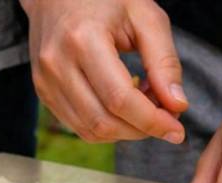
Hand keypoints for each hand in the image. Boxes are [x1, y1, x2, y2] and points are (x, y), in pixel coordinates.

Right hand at [23, 0, 186, 142]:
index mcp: (83, 39)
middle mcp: (57, 64)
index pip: (120, 99)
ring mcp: (46, 81)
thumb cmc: (106, 0)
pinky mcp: (43, 92)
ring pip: (91, 131)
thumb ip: (164, 61)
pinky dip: (108, 126)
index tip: (177, 130)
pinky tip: (122, 107)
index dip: (152, 121)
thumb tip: (177, 107)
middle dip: (141, 129)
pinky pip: (80, 127)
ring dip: (125, 130)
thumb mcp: (145, 17)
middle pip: (105, 122)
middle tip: (164, 116)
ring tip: (143, 106)